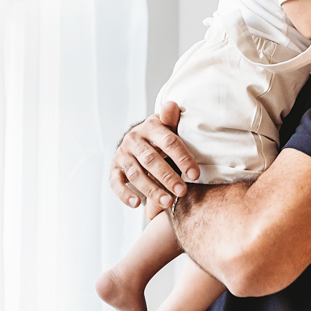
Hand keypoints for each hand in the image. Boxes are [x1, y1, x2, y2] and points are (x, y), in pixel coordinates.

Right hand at [109, 101, 200, 219]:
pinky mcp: (114, 168)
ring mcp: (122, 154)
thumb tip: (171, 105)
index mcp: (151, 127)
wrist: (138, 138)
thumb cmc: (161, 135)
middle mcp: (134, 140)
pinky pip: (116, 183)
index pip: (169, 142)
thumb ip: (172, 119)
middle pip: (151, 160)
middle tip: (182, 192)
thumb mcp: (168, 125)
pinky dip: (125, 194)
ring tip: (167, 202)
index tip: (195, 174)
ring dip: (151, 190)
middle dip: (168, 177)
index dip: (183, 158)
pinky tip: (137, 204)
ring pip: (136, 174)